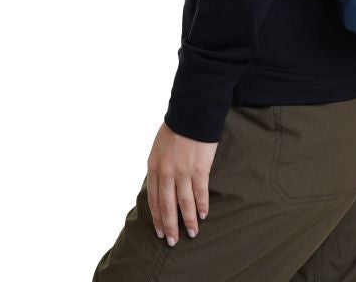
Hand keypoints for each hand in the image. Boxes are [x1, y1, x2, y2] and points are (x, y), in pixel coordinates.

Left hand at [147, 121, 218, 245]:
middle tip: (172, 241)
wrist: (191, 113)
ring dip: (188, 220)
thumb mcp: (158, 148)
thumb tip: (162, 186)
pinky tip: (203, 215)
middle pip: (167, 205)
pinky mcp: (199, 169)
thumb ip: (159, 167)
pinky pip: (200, 193)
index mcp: (153, 166)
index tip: (159, 231)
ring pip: (184, 203)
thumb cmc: (175, 129)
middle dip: (170, 226)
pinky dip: (202, 205)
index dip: (157, 217)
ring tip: (192, 233)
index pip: (153, 198)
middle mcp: (166, 172)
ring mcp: (183, 172)